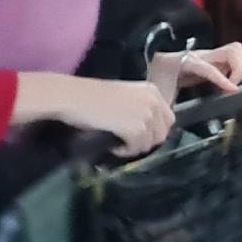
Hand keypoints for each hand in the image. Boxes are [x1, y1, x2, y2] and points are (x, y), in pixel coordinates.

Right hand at [59, 77, 176, 157]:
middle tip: (130, 143)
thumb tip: (148, 129)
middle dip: (147, 141)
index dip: (155, 130)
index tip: (140, 135)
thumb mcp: (125, 95)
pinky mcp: (135, 129)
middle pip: (162, 133)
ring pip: (150, 143)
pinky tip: (114, 146)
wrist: (73, 96)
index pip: (168, 118)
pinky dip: (126, 151)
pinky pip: (137, 148)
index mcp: (153, 91)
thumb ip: (141, 107)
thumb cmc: (92, 95)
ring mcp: (146, 115)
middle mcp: (154, 102)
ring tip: (119, 144)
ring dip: (135, 147)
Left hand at [149, 43, 241, 100]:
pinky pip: (234, 60)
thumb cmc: (156, 80)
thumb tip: (174, 124)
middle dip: (240, 69)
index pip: (209, 68)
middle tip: (233, 88)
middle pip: (232, 51)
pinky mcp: (214, 60)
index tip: (234, 90)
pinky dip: (238, 70)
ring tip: (233, 85)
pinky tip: (229, 84)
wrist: (152, 65)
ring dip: (241, 68)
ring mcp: (209, 56)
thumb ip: (169, 108)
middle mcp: (200, 55)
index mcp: (185, 62)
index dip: (223, 79)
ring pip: (237, 52)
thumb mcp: (161, 95)